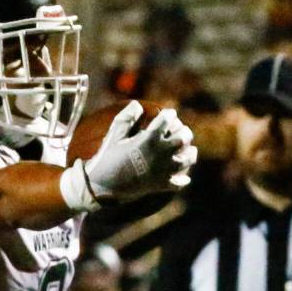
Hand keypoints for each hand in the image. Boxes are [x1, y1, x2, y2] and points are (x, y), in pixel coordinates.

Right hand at [61, 101, 197, 209]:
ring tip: (186, 150)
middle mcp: (161, 153)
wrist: (102, 186)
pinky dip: (181, 179)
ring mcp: (163, 170)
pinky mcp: (161, 185)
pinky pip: (179, 183)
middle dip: (182, 130)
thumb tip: (137, 104)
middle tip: (178, 130)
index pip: (168, 119)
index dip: (169, 114)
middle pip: (184, 136)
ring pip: (188, 158)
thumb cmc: (106, 158)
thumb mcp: (113, 136)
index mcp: (150, 139)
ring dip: (189, 152)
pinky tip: (179, 175)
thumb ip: (126, 118)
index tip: (167, 114)